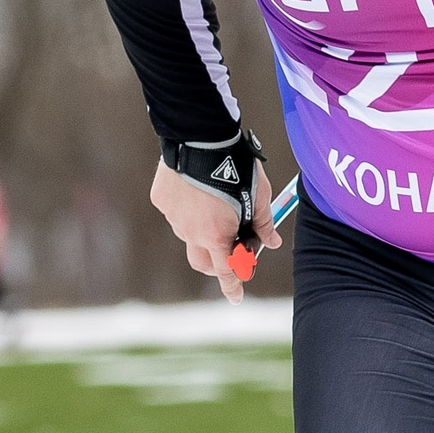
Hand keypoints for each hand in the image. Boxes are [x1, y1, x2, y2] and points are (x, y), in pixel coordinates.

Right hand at [150, 134, 279, 301]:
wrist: (200, 135)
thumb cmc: (235, 166)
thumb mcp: (258, 195)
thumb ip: (264, 223)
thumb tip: (272, 243)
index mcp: (216, 236)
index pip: (226, 270)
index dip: (233, 285)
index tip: (237, 297)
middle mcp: (190, 232)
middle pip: (203, 261)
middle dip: (217, 262)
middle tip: (231, 249)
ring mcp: (173, 217)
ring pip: (189, 234)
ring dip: (203, 230)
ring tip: (216, 202)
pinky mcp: (161, 200)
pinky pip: (177, 212)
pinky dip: (189, 208)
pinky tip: (198, 187)